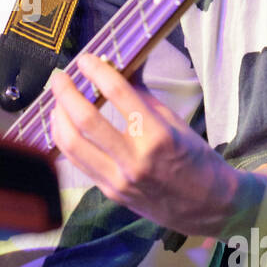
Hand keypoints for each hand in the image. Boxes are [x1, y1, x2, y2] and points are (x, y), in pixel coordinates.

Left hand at [48, 51, 256, 239]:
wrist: (210, 207)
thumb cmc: (197, 161)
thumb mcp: (175, 123)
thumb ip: (143, 97)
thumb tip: (118, 68)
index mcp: (157, 136)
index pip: (118, 94)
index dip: (97, 71)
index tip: (85, 59)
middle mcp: (135, 159)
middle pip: (86, 120)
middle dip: (66, 93)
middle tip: (59, 77)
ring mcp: (119, 180)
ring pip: (72, 145)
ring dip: (58, 118)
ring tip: (56, 102)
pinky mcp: (111, 193)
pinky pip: (78, 163)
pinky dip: (65, 141)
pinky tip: (63, 127)